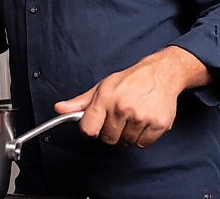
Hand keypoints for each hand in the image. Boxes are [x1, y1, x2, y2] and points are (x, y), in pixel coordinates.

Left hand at [54, 46, 210, 147]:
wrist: (160, 74)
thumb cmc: (129, 81)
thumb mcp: (102, 87)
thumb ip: (80, 102)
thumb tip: (59, 109)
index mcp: (105, 98)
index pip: (88, 129)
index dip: (91, 129)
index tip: (96, 124)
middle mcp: (122, 107)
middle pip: (107, 139)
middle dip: (111, 130)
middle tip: (119, 116)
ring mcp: (141, 116)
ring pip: (126, 143)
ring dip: (128, 133)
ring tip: (133, 116)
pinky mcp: (158, 124)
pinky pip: (143, 144)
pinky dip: (143, 137)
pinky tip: (144, 120)